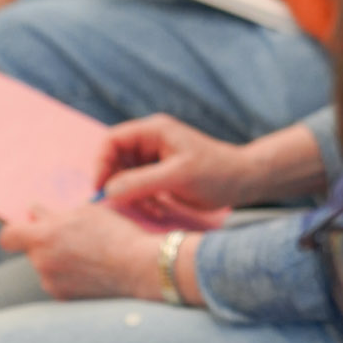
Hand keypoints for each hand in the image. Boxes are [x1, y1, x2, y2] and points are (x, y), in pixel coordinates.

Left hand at [0, 203, 204, 302]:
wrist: (140, 268)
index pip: (8, 237)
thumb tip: (34, 212)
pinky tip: (92, 270)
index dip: (16, 232)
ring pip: (47, 268)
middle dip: (46, 244)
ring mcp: (53, 285)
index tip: (28, 229)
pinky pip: (60, 283)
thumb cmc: (115, 235)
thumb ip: (53, 214)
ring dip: (60, 260)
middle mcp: (42, 264)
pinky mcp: (66, 300)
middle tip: (72, 237)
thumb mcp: (85, 213)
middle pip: (32, 252)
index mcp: (43, 238)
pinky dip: (71, 277)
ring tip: (89, 254)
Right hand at [95, 114, 259, 217]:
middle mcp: (150, 142)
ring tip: (152, 210)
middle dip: (117, 185)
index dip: (101, 164)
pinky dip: (143, 202)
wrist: (242, 182)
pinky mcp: (159, 176)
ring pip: (125, 178)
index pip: (112, 141)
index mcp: (153, 131)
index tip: (100, 190)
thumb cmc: (216, 173)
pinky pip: (138, 189)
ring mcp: (154, 159)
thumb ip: (141, 183)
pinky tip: (159, 211)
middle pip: (114, 161)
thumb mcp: (177, 177)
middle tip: (124, 206)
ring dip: (132, 197)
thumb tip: (108, 191)